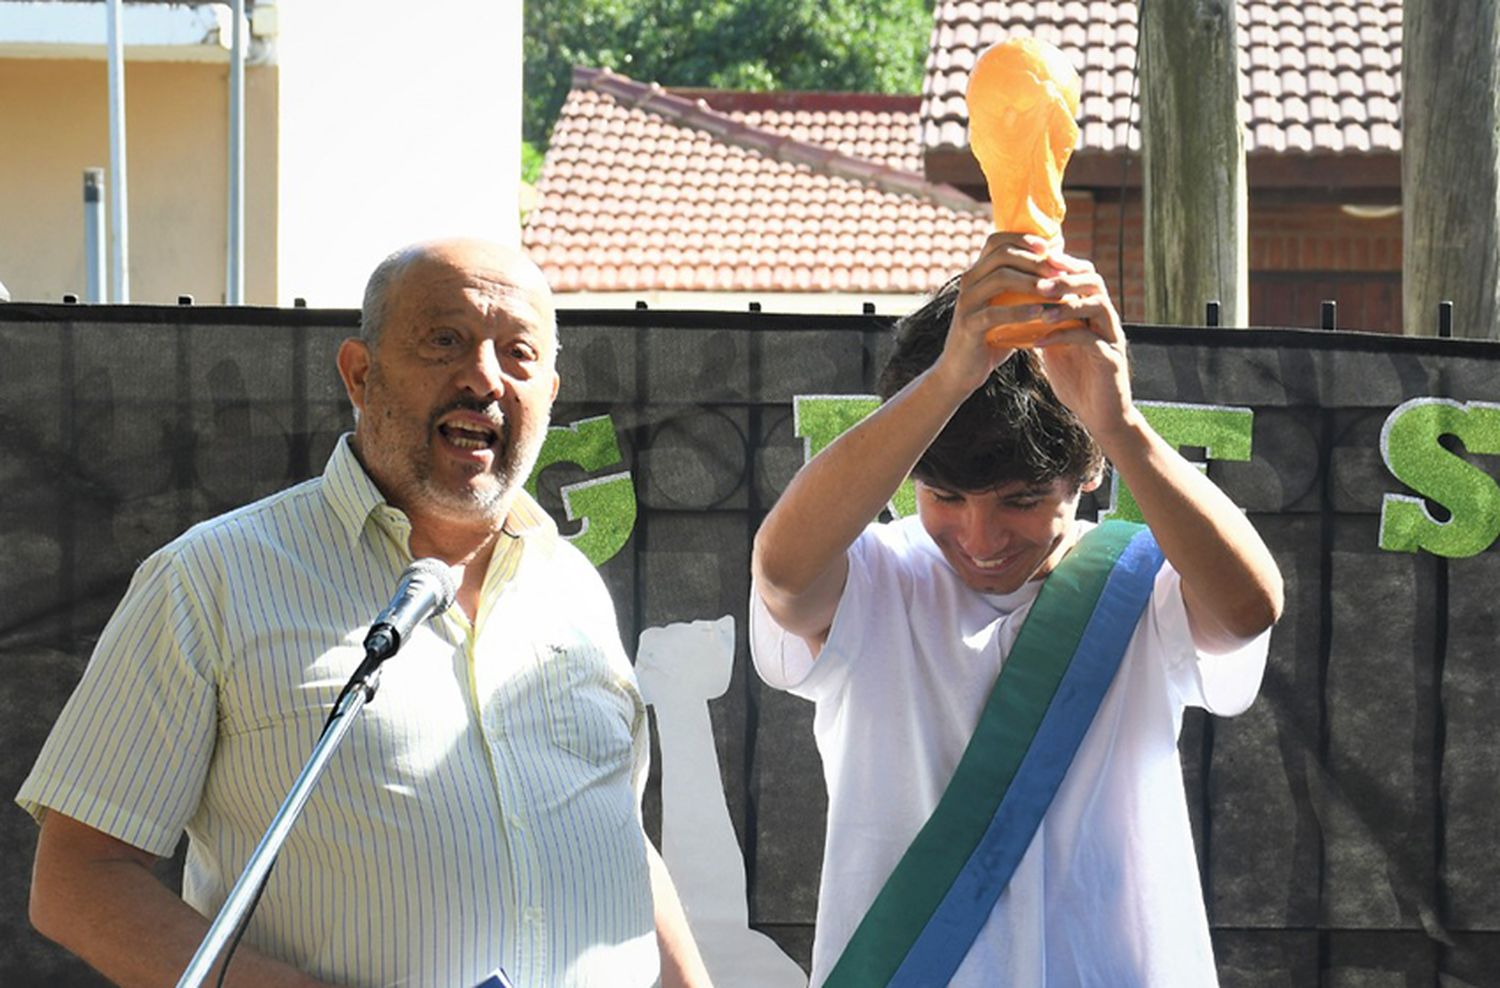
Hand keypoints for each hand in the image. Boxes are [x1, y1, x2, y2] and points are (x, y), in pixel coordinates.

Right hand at [935, 231, 1063, 394]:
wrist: (961, 371)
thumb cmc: (991, 338)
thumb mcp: (1007, 309)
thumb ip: (1023, 291)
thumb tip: (1057, 271)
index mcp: (976, 274)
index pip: (997, 241)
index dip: (1023, 239)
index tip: (1049, 248)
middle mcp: (968, 282)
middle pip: (1002, 255)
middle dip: (1035, 260)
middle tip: (1060, 272)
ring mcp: (966, 303)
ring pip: (1000, 278)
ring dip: (1031, 282)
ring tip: (1055, 291)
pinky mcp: (968, 325)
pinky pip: (995, 312)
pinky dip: (1020, 311)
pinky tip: (1041, 313)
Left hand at [1030, 252, 1134, 436]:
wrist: (1099, 415)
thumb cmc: (1076, 379)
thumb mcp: (1054, 347)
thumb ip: (1042, 325)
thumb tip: (1012, 307)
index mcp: (1093, 313)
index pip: (1083, 276)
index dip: (1062, 265)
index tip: (1036, 262)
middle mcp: (1107, 320)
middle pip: (1094, 282)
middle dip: (1065, 278)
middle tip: (1038, 282)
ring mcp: (1112, 338)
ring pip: (1098, 306)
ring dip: (1067, 304)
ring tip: (1040, 309)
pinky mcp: (1111, 359)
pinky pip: (1089, 340)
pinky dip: (1063, 336)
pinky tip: (1039, 341)